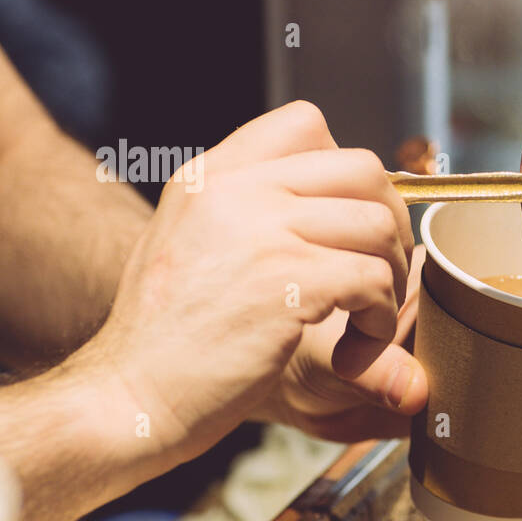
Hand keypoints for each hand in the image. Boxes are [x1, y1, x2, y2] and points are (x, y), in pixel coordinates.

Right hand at [81, 101, 425, 466]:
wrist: (130, 396)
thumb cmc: (165, 337)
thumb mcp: (188, 241)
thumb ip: (244, 210)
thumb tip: (323, 202)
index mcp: (212, 174)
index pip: (307, 123)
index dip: (347, 175)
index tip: (345, 226)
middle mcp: (237, 190)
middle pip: (363, 169)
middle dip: (392, 221)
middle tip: (380, 271)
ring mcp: (263, 233)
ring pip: (378, 225)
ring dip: (391, 276)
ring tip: (367, 317)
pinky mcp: (288, 283)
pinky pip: (373, 280)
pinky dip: (379, 320)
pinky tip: (356, 346)